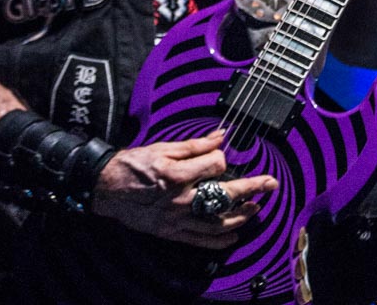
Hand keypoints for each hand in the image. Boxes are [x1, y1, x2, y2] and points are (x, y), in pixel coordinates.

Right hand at [92, 130, 277, 248]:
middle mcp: (179, 199)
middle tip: (270, 184)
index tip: (221, 155)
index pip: (215, 166)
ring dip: (240, 216)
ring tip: (257, 208)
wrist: (106, 187)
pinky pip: (199, 240)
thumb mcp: (164, 147)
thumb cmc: (134, 164)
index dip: (222, 158)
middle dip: (251, 189)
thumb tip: (221, 136)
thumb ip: (195, 144)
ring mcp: (175, 219)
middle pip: (223, 197)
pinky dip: (219, 240)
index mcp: (177, 174)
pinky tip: (234, 236)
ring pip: (216, 222)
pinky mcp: (170, 232)